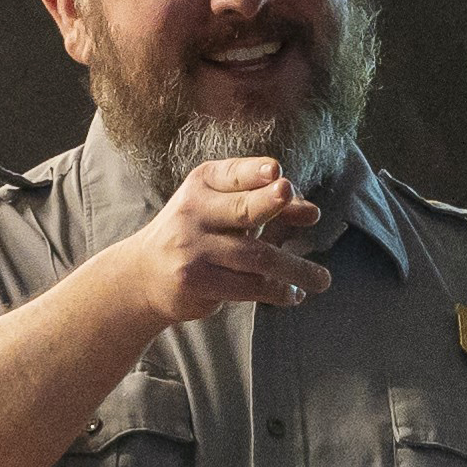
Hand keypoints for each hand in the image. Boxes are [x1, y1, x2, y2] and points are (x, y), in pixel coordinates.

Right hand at [127, 156, 329, 329]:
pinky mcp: (195, 280)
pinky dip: (277, 291)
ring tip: (323, 279)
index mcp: (202, 184)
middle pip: (244, 210)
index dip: (256, 172)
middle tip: (315, 212)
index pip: (234, 174)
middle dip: (276, 207)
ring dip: (296, 269)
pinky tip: (293, 294)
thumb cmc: (197, 236)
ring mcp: (192, 247)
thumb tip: (312, 212)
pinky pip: (247, 286)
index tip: (279, 173)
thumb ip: (268, 208)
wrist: (143, 275)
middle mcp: (194, 211)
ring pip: (256, 256)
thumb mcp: (225, 213)